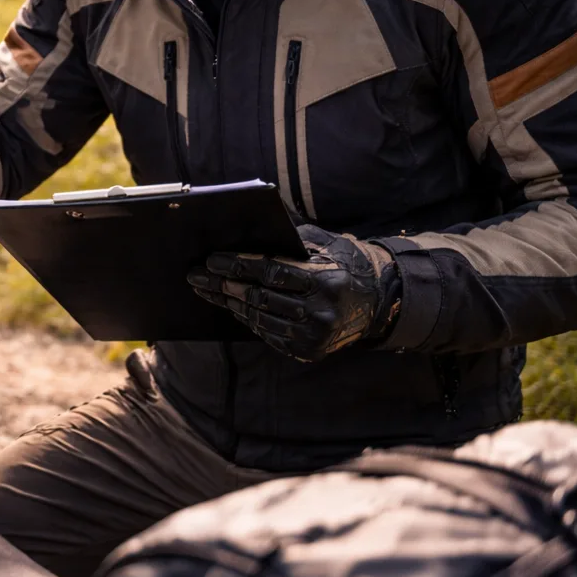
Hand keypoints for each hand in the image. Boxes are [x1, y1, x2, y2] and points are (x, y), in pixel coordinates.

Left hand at [186, 225, 399, 361]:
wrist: (380, 301)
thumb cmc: (345, 263)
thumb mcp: (325, 243)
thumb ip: (291, 237)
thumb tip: (249, 225)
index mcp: (324, 280)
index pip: (270, 271)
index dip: (237, 265)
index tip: (210, 260)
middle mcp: (320, 311)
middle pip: (259, 298)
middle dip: (223, 285)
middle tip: (196, 276)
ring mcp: (315, 335)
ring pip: (259, 319)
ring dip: (230, 304)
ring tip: (207, 290)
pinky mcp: (309, 351)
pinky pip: (269, 335)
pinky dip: (248, 320)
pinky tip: (232, 307)